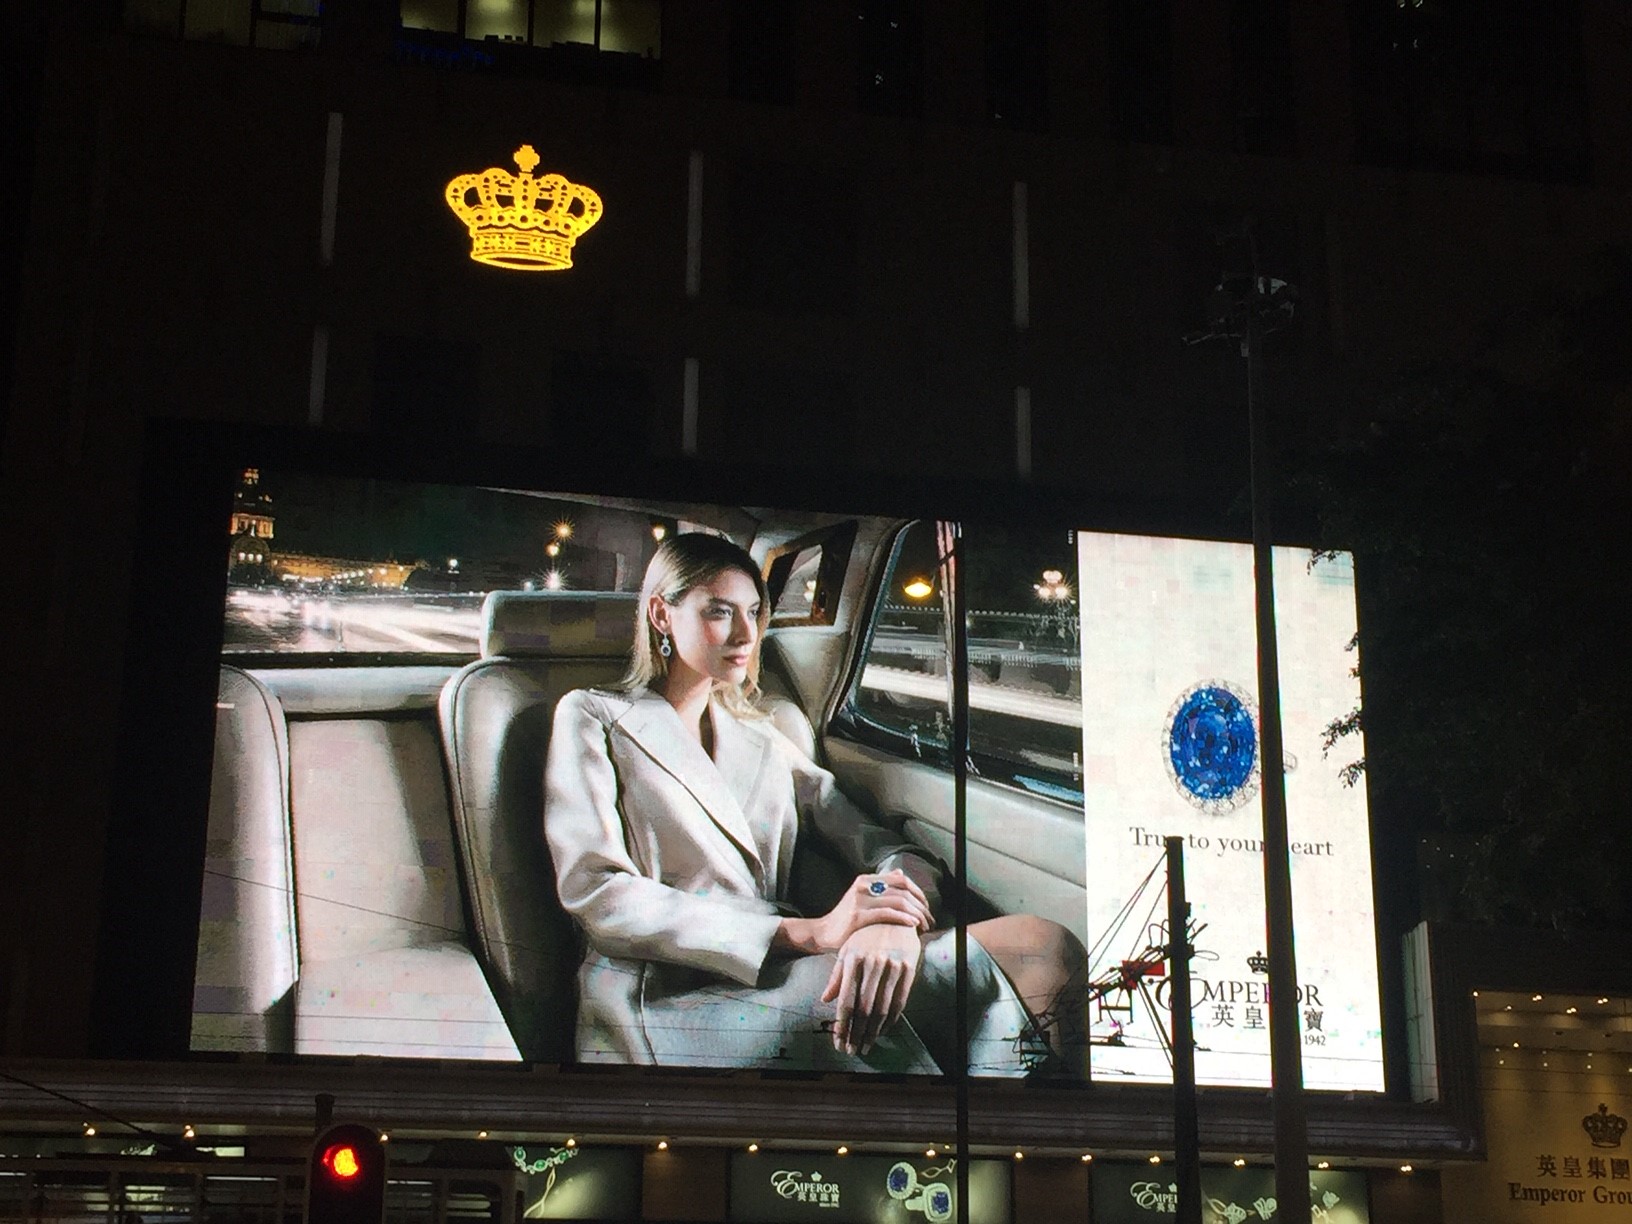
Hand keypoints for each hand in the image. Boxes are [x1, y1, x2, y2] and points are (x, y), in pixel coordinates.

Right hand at [815, 870, 931, 949]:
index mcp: (866, 880)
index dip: (918, 892)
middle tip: (929, 920)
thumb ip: (880, 885)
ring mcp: (860, 900)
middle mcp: (863, 886)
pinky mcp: (857, 916)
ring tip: (924, 925)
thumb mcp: (862, 896)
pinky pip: (887, 914)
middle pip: (902, 890)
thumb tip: (899, 872)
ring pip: (898, 902)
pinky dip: (904, 918)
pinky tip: (912, 925)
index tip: (926, 907)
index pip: (901, 879)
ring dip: (916, 914)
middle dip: (920, 906)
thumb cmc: (846, 918)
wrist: (823, 933)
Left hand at [822, 924, 921, 1055]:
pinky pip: (900, 1001)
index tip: (838, 1042)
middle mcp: (872, 964)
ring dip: (873, 1032)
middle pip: (863, 1009)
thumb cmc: (866, 935)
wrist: (896, 914)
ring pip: (882, 1008)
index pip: (846, 1001)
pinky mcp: (909, 967)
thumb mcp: (847, 950)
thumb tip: (825, 1000)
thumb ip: (837, 976)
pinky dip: (891, 1020)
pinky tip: (882, 1031)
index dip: (842, 1026)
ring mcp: (892, 966)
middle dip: (856, 1034)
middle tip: (852, 1050)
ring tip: (866, 1046)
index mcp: (853, 960)